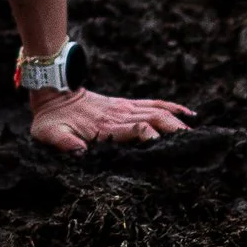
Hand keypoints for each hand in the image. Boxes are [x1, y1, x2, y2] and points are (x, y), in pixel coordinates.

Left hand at [29, 89, 196, 153]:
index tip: (168, 152)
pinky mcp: (126, 104)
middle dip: (176, 131)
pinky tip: (189, 114)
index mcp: (107, 126)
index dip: (155, 140)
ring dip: (179, 121)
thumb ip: (64, 144)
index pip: (139, 130)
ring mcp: (125, 107)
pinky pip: (154, 103)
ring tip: (196, 134)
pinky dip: (173, 107)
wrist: (53, 92)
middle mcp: (121, 115)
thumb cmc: (50, 119)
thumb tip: (80, 154)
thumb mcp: (49, 134)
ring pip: (159, 111)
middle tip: (194, 146)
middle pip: (157, 119)